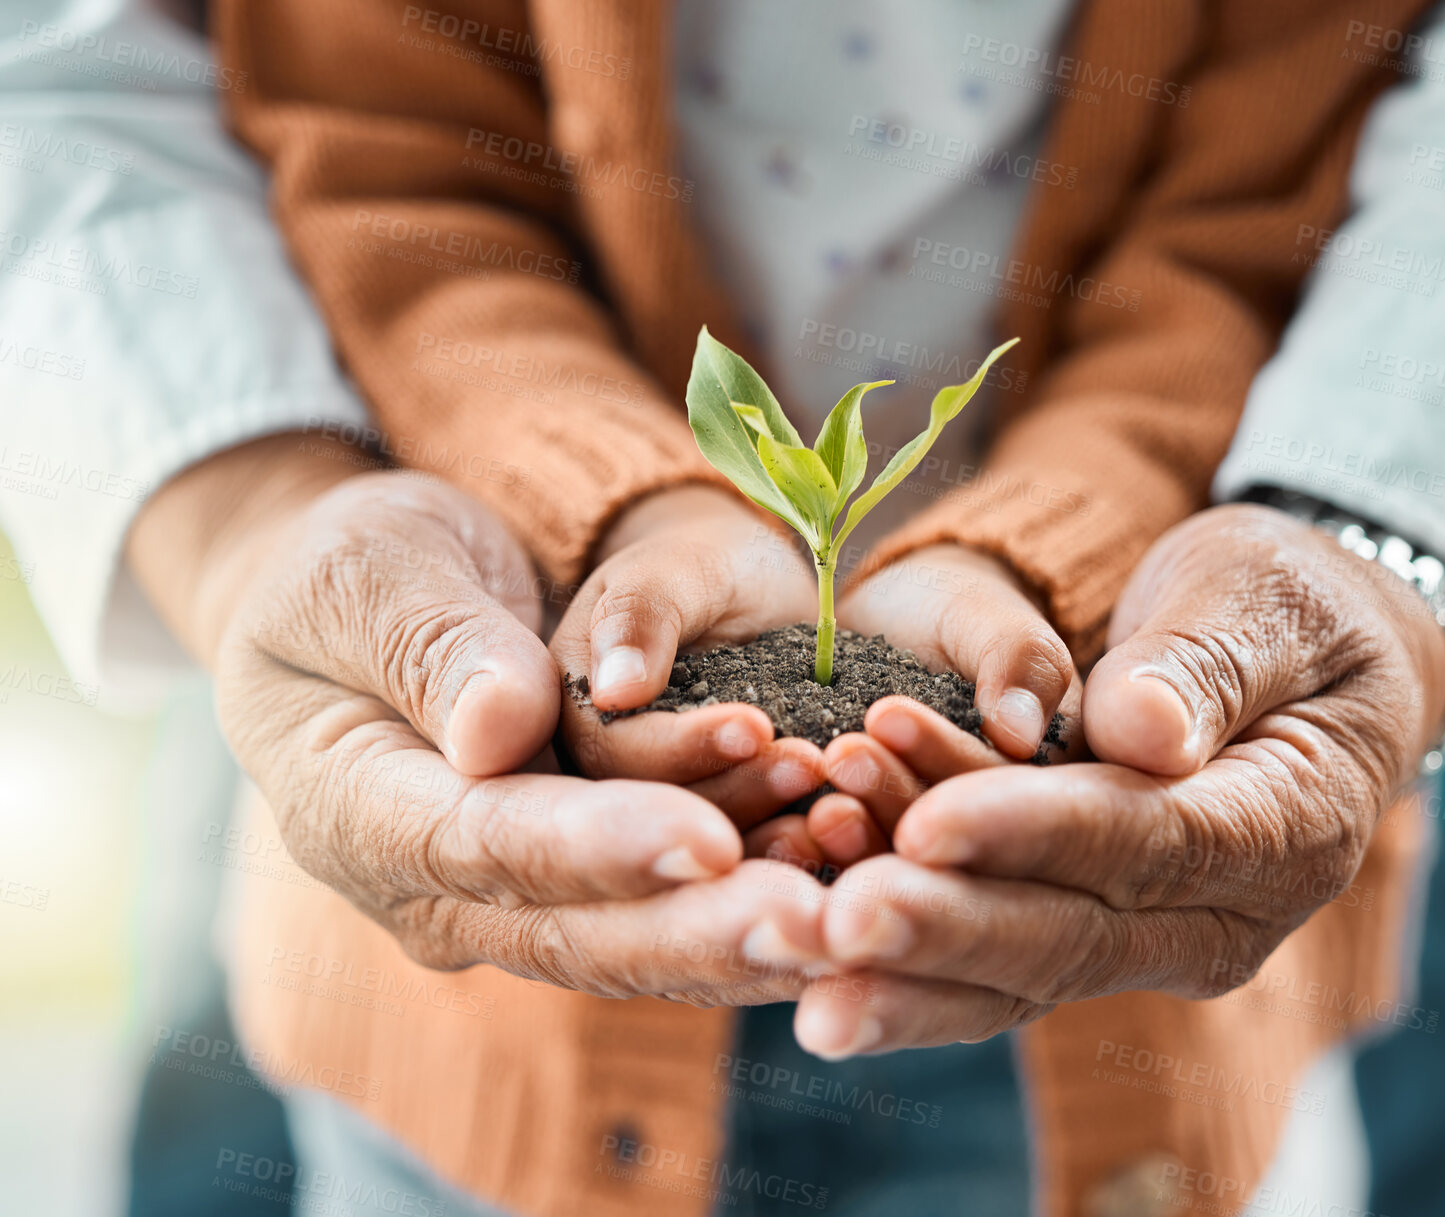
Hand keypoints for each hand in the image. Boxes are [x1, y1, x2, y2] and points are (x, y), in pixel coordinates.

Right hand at [128, 437, 828, 1004]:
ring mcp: (500, 902)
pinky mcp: (567, 887)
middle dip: (701, 929)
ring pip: (631, 942)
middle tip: (820, 924)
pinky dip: (746, 904)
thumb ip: (429, 646)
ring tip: (853, 903)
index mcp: (358, 811)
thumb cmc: (350, 570)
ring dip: (744, 930)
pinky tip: (835, 883)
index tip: (707, 843)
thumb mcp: (365, 572)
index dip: (600, 848)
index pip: (486, 842)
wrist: (364, 609)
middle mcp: (430, 889)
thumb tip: (501, 729)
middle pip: (575, 928)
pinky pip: (660, 914)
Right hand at [551, 485, 827, 825]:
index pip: (615, 751)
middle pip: (661, 810)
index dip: (684, 747)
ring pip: (707, 842)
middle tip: (809, 762)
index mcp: (576, 709)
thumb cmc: (704, 565)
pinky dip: (794, 841)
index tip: (756, 725)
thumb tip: (616, 689)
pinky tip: (844, 826)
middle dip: (738, 792)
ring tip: (834, 792)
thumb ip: (642, 615)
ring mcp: (664, 804)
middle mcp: (607, 772)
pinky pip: (749, 846)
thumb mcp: (675, 569)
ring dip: (772, 826)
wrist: (746, 592)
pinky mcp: (720, 818)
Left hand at [779, 503, 1444, 1055]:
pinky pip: (992, 950)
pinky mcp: (1092, 931)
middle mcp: (1224, 917)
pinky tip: (813, 912)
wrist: (1305, 659)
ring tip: (793, 932)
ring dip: (903, 959)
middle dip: (943, 931)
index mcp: (1285, 831)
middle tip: (828, 926)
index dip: (1030, 836)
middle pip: (1071, 938)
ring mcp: (1155, 939)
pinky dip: (906, 937)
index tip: (923, 826)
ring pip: (1018, 974)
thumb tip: (1143, 733)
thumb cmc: (1288, 608)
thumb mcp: (1262, 598)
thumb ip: (1205, 664)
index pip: (1144, 842)